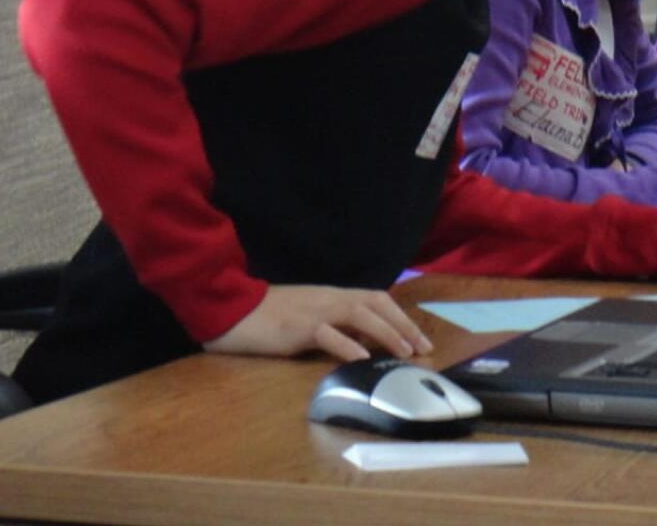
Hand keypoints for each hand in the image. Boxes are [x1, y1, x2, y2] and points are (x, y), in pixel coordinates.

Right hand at [203, 284, 432, 362]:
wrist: (232, 308)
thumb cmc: (270, 316)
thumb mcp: (310, 317)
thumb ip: (336, 326)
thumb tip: (365, 344)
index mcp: (334, 296)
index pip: (377, 300)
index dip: (402, 318)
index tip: (421, 340)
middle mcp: (330, 299)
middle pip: (376, 304)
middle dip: (404, 325)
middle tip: (424, 349)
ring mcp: (315, 311)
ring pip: (360, 315)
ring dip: (387, 333)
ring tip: (405, 352)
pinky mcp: (297, 327)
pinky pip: (327, 334)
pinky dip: (348, 346)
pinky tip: (363, 359)